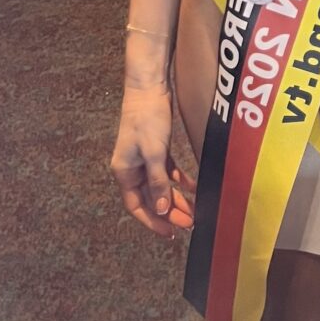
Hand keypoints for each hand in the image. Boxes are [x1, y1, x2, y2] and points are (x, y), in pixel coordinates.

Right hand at [110, 85, 194, 237]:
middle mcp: (132, 169)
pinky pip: (168, 172)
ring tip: (194, 212)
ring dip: (177, 199)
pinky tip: (194, 188)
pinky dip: (180, 181)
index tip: (170, 232)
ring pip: (161, 187)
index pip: (137, 206)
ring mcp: (144, 159)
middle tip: (189, 224)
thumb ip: (158, 182)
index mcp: (124, 172)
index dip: (153, 221)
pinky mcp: (156, 149)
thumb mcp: (154, 152)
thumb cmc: (147, 118)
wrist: (149, 87)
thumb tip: (162, 210)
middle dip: (169, 213)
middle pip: (151, 198)